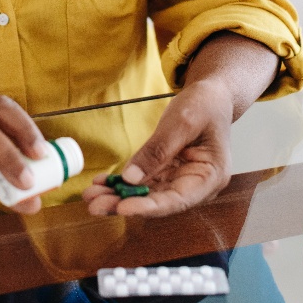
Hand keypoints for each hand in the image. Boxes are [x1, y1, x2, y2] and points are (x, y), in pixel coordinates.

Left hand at [83, 78, 233, 215]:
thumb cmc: (206, 105)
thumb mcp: (182, 122)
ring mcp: (181, 179)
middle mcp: (197, 185)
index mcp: (211, 176)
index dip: (149, 207)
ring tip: (91, 195)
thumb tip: (131, 178)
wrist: (211, 96)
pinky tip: (102, 183)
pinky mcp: (168, 172)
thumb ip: (158, 150)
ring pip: (148, 194)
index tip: (123, 207)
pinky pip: (144, 181)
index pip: (178, 200)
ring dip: (119, 196)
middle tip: (95, 205)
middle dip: (125, 203)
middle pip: (159, 201)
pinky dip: (123, 183)